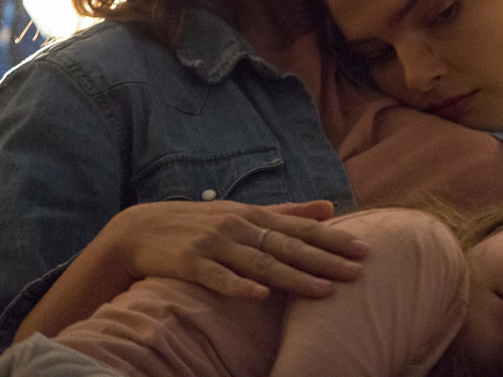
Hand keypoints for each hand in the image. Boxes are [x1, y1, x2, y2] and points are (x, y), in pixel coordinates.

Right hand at [100, 199, 367, 299]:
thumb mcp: (244, 212)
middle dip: (326, 260)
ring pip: (261, 263)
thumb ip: (288, 211)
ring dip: (294, 277)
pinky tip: (260, 295)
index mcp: (255, 215)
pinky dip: (239, 285)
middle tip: (358, 271)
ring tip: (324, 290)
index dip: (334, 239)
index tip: (363, 250)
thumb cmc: (200, 223)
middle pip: (289, 247)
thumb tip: (329, 207)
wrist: (139, 229)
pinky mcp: (190, 263)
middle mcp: (239, 226)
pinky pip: (219, 277)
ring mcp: (215, 244)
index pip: (302, 229)